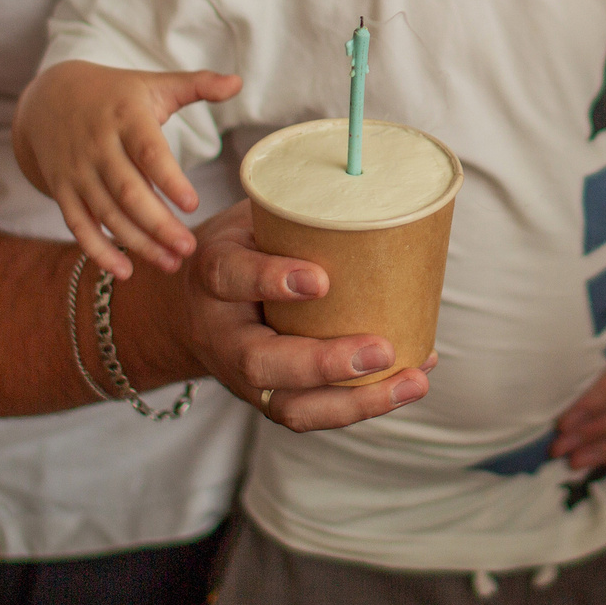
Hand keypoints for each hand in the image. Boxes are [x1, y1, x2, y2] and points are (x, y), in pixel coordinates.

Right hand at [13, 60, 240, 278]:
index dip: (169, 179)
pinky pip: (78, 225)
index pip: (148, 151)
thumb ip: (197, 84)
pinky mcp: (62, 190)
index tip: (194, 205)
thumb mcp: (153, 84)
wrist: (49, 100)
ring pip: (106, 213)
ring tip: (171, 263)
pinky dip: (98, 250)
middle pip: (127, 191)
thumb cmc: (116, 95)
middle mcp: (98, 145)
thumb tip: (238, 82)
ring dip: (137, 242)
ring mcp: (77, 170)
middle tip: (189, 248)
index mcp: (126, 117)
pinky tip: (125, 271)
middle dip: (157, 224)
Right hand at [182, 201, 430, 431]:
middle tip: (381, 350)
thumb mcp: (253, 221)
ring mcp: (244, 377)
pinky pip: (315, 411)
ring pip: (291, 406)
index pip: (230, 276)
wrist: (193, 308)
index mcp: (213, 276)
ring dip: (357, 402)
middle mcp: (222, 335)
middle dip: (324, 364)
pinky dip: (366, 402)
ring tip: (412, 381)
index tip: (319, 279)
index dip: (271, 279)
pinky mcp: (272, 396)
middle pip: (259, 363)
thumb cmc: (242, 251)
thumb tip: (373, 193)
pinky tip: (412, 379)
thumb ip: (297, 214)